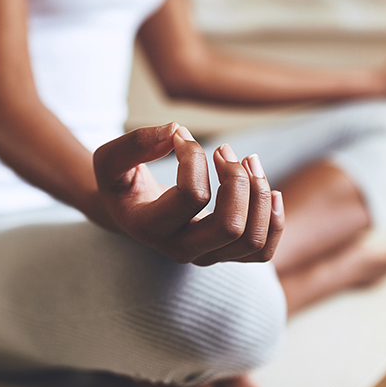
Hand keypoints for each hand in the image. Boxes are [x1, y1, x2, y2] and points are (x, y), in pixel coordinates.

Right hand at [93, 123, 283, 265]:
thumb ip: (137, 143)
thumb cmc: (120, 182)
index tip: (181, 135)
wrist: (127, 211)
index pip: (193, 196)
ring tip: (249, 161)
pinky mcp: (225, 253)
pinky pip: (263, 251)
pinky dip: (274, 220)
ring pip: (253, 240)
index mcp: (151, 228)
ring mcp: (206, 255)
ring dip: (260, 195)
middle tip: (225, 150)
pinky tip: (271, 191)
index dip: (195, 158)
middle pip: (230, 227)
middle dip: (237, 181)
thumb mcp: (111, 159)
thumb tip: (176, 131)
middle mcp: (181, 250)